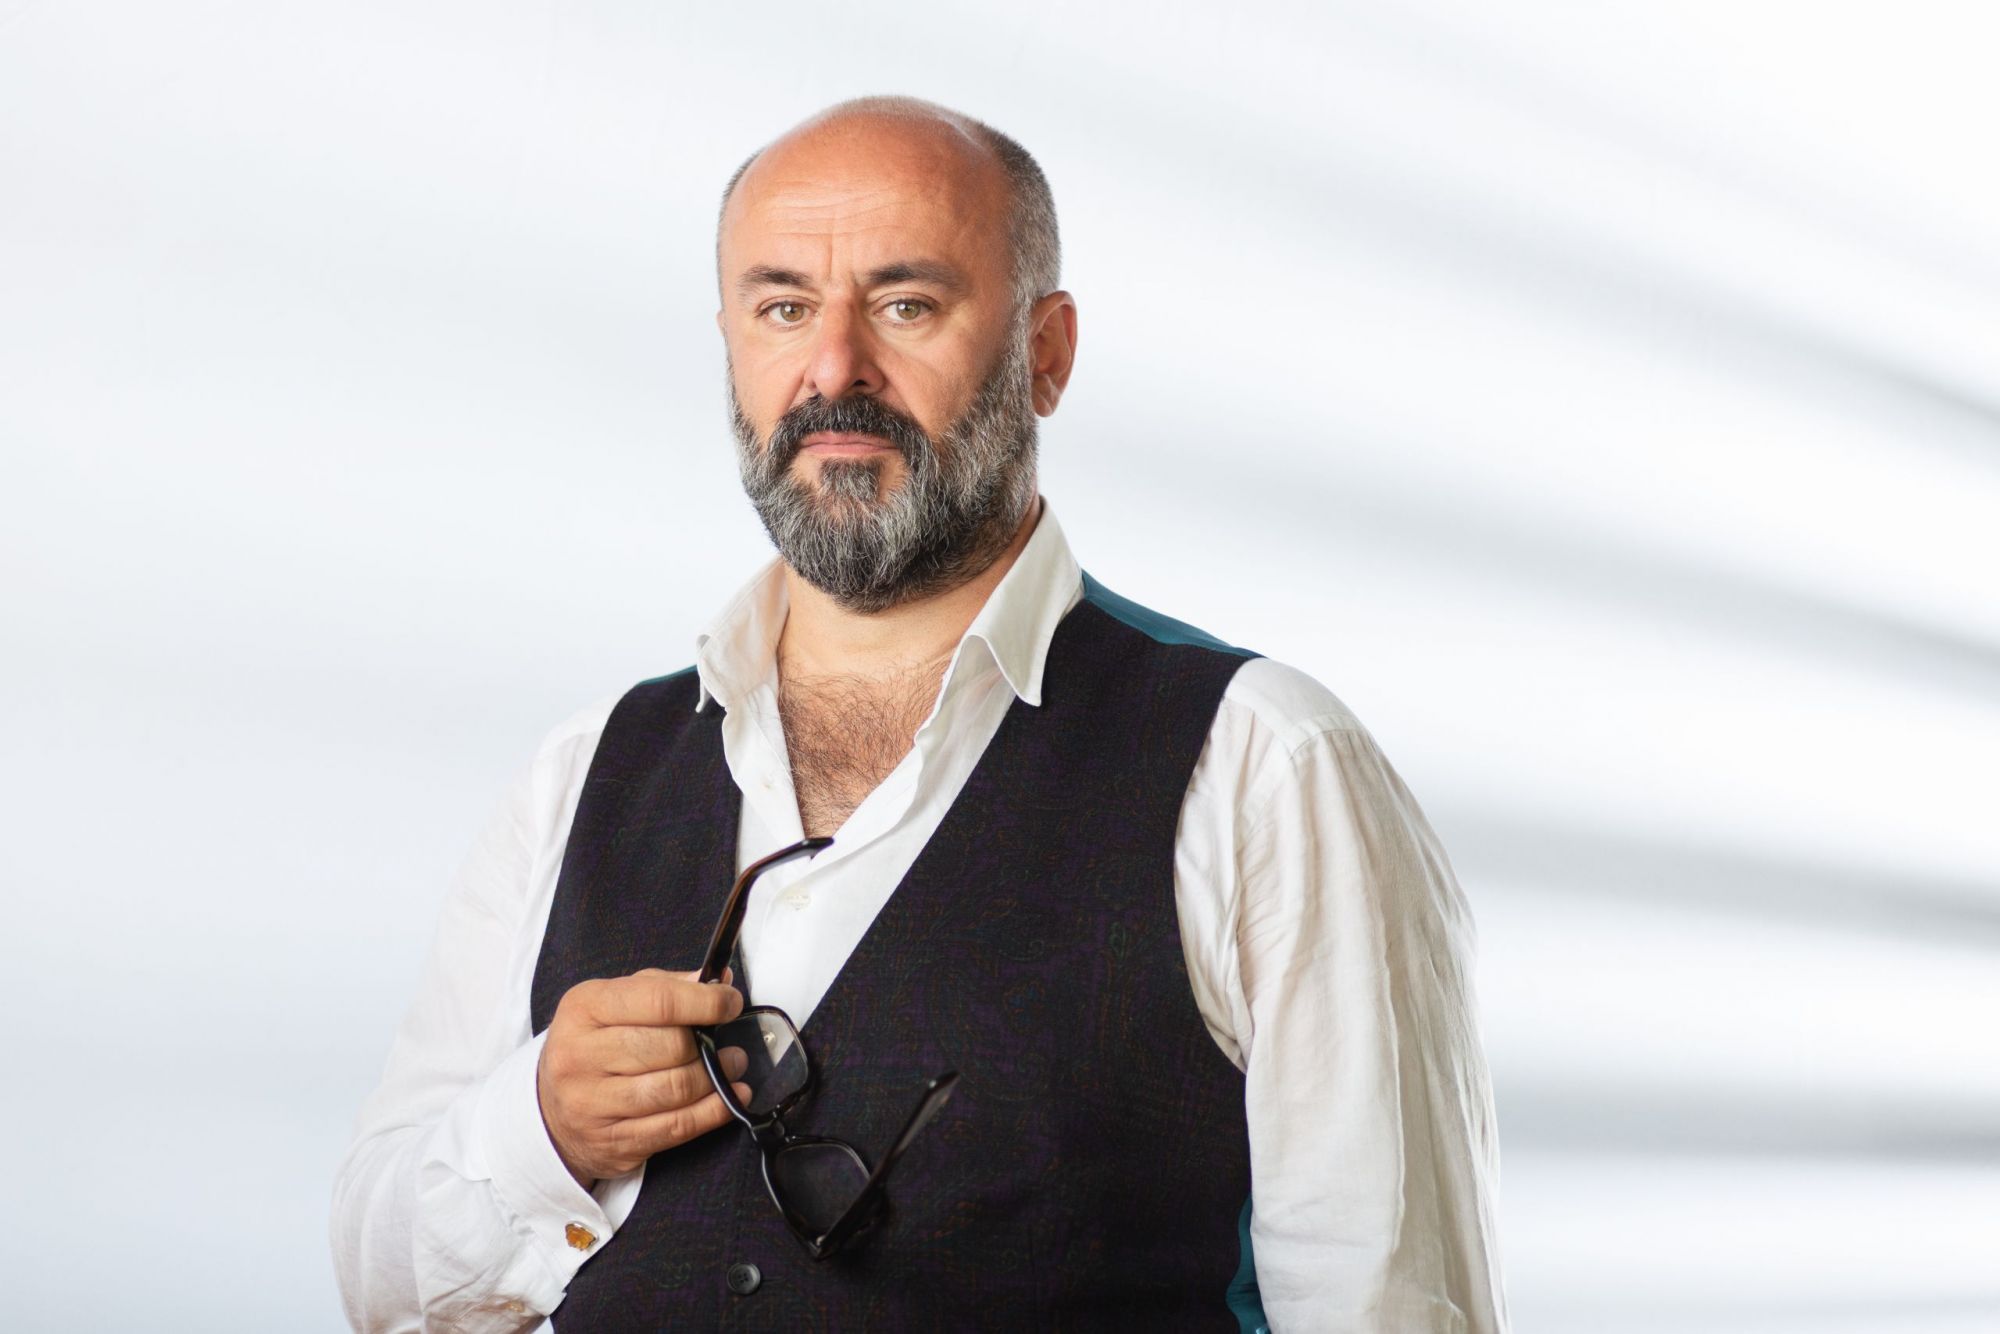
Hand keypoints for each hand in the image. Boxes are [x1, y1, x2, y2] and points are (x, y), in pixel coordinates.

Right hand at [536, 967, 753, 1186]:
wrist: (549, 1109)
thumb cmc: (593, 1044)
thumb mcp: (613, 1002)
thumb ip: (664, 988)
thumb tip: (720, 982)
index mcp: (584, 1008)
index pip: (658, 1001)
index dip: (705, 1002)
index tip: (730, 1003)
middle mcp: (581, 1056)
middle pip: (669, 1047)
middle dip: (709, 1044)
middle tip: (730, 1043)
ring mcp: (593, 1104)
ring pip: (675, 1089)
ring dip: (717, 1078)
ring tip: (731, 1066)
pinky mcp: (612, 1142)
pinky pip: (676, 1127)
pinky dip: (713, 1112)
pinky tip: (729, 1098)